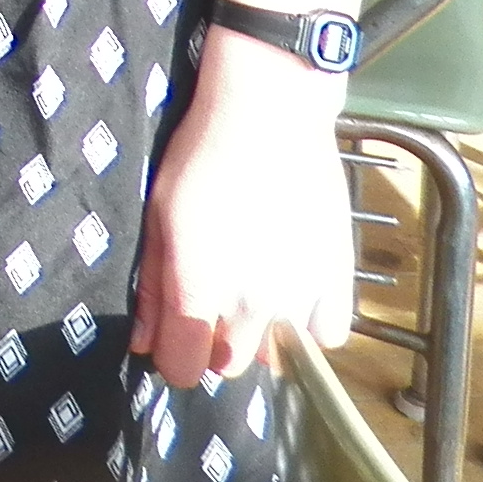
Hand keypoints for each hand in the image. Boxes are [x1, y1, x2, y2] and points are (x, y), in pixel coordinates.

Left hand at [130, 34, 355, 384]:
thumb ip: (153, 285)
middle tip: (211, 297)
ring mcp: (301, 295)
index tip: (172, 337)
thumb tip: (144, 341)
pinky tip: (293, 283)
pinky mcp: (338, 278)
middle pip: (230, 363)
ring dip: (261, 328)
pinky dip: (311, 319)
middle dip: (214, 341)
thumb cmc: (201, 154)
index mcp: (200, 289)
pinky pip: (327, 332)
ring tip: (252, 279)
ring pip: (278, 349)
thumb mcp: (159, 214)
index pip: (184, 369)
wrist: (268, 112)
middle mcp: (252, 305)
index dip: (173, 357)